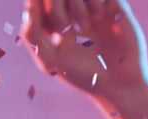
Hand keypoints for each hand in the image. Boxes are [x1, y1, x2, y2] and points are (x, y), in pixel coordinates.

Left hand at [21, 0, 147, 97]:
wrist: (119, 81)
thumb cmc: (82, 75)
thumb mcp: (49, 60)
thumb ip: (32, 35)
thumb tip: (28, 8)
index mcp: (52, 26)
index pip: (37, 4)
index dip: (36, 5)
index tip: (46, 23)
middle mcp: (71, 14)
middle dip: (55, 7)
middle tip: (64, 28)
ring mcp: (91, 8)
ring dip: (76, 5)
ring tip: (84, 26)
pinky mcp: (112, 5)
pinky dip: (94, 0)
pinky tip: (98, 17)